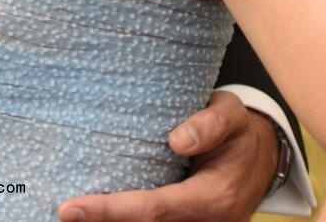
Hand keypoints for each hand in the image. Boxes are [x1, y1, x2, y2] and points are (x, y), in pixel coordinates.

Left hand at [58, 91, 277, 220]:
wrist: (262, 156)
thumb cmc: (239, 131)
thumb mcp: (231, 115)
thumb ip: (209, 124)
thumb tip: (177, 140)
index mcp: (212, 197)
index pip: (153, 209)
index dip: (111, 211)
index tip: (72, 208)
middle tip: (62, 214)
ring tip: (74, 215)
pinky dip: (126, 220)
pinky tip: (98, 214)